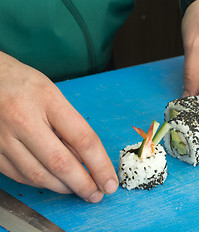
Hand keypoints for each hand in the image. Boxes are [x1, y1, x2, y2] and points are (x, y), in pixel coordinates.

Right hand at [0, 52, 117, 202]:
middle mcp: (24, 120)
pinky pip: (20, 176)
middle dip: (84, 184)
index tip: (109, 181)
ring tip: (78, 189)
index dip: (100, 165)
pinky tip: (54, 181)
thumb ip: (70, 125)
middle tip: (96, 193)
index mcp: (48, 101)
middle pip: (61, 163)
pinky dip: (41, 183)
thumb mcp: (54, 95)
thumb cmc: (24, 84)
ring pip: (39, 175)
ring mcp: (4, 137)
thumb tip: (87, 158)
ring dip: (64, 187)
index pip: (83, 139)